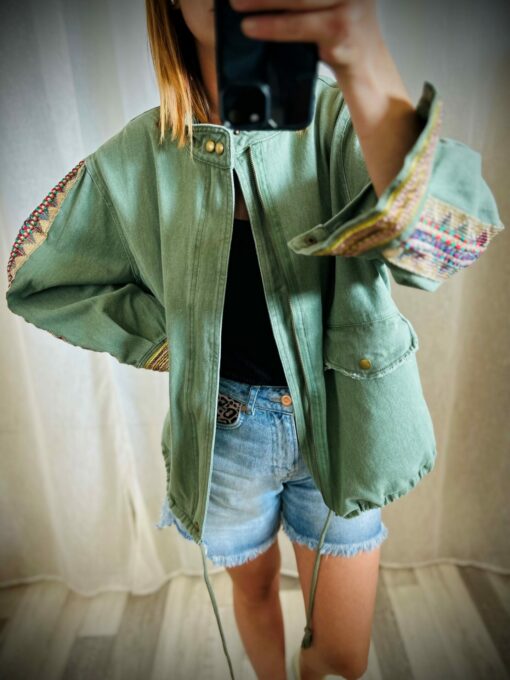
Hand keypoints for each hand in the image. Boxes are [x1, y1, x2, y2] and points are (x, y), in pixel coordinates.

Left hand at [229, 0, 383, 73]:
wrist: (370, 72)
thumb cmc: (342, 37)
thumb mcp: (324, 8)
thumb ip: (300, 2)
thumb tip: (258, 1)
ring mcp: (351, 6)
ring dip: (263, 2)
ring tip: (238, 6)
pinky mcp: (343, 32)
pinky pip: (300, 27)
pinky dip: (273, 27)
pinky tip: (253, 28)